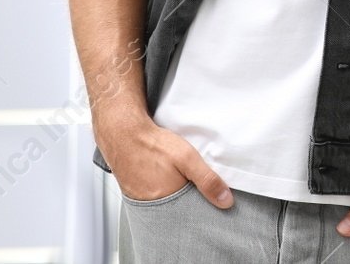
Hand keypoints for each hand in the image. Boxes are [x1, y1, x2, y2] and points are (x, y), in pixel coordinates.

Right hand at [97, 111, 234, 208]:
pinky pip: (154, 198)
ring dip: (175, 195)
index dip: (202, 208)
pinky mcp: (135, 194)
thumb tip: (226, 200)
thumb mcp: (187, 158)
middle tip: (190, 183)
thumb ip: (207, 180)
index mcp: (167, 203)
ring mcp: (142, 202)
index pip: (192, 217)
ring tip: (176, 178)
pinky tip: (164, 177)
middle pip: (179, 212)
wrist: (123, 133)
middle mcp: (153, 208)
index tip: (212, 201)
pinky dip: (163, 190)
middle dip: (189, 202)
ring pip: (167, 204)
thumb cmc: (152, 144)